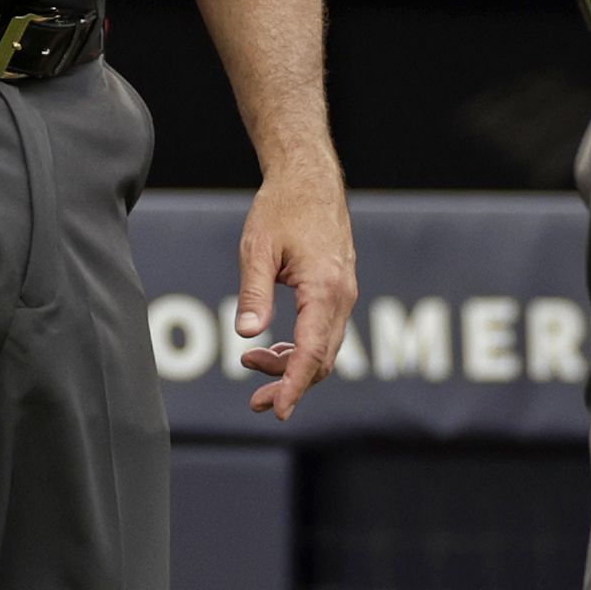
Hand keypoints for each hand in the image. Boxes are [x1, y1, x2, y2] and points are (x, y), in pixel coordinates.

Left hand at [235, 156, 356, 420]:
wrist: (309, 178)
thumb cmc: (282, 208)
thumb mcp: (257, 249)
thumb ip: (253, 293)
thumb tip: (246, 335)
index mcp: (324, 289)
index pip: (311, 353)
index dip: (294, 386)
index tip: (278, 411)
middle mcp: (342, 296)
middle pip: (321, 359)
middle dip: (290, 385)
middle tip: (255, 402)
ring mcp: (344, 293)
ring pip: (324, 348)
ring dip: (293, 366)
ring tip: (252, 366)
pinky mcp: (338, 289)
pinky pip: (325, 331)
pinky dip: (301, 347)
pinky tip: (274, 347)